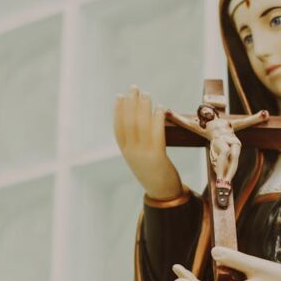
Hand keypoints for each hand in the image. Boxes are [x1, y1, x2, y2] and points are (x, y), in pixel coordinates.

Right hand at [114, 84, 181, 199]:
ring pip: (141, 125)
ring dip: (144, 107)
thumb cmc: (153, 173)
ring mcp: (143, 154)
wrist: (162, 192)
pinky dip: (157, 119)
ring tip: (147, 94)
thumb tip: (141, 121)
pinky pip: (156, 134)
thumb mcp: (140, 158)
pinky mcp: (157, 156)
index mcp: (126, 152)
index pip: (118, 127)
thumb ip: (137, 143)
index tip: (120, 96)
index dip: (118, 110)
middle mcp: (131, 152)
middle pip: (129, 122)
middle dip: (131, 103)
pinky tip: (160, 108)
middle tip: (134, 88)